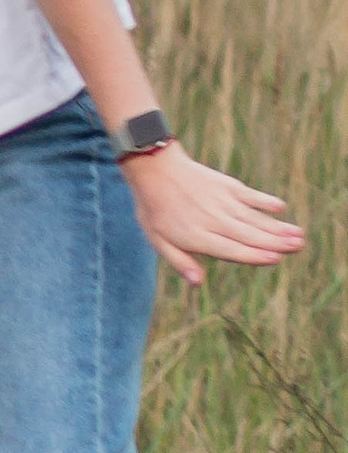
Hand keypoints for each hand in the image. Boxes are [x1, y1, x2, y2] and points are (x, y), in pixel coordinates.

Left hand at [121, 144, 304, 289]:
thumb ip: (180, 261)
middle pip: (249, 234)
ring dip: (277, 226)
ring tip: (298, 234)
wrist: (154, 169)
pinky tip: (280, 208)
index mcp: (197, 236)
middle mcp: (213, 219)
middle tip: (298, 247)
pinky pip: (249, 195)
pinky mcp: (226, 186)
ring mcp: (221, 201)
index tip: (275, 258)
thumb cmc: (155, 209)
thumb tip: (197, 283)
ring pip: (254, 217)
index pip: (231, 249)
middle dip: (275, 242)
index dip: (253, 254)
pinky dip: (265, 201)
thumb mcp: (158, 240)